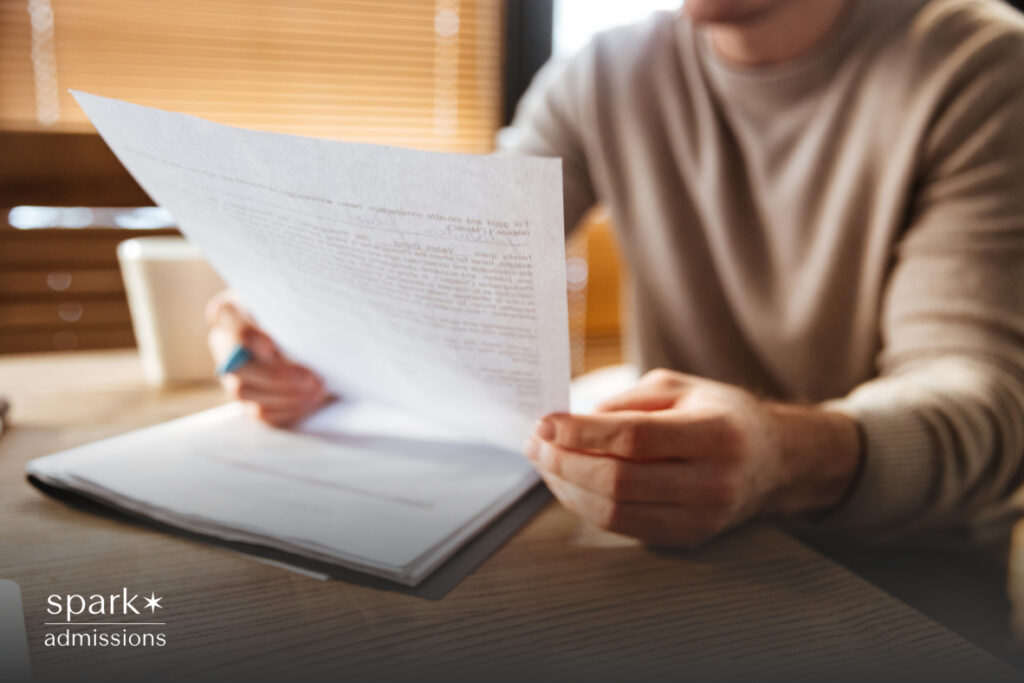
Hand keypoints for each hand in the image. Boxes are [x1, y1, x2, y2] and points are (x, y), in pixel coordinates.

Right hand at [206, 291, 329, 425]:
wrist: (318, 339)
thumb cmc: (308, 313)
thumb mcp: (304, 304)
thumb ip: (300, 311)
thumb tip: (314, 331)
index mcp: (233, 310)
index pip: (224, 314)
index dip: (245, 333)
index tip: (270, 346)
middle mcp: (225, 343)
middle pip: (237, 364)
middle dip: (275, 375)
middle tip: (310, 378)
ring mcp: (234, 375)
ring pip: (245, 391)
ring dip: (284, 394)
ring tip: (317, 390)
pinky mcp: (249, 400)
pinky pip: (260, 411)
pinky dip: (287, 409)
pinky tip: (310, 401)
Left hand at [526, 369, 860, 545]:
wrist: (775, 460)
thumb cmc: (721, 414)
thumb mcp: (679, 388)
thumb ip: (627, 403)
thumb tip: (570, 423)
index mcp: (716, 433)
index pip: (635, 438)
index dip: (582, 433)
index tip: (545, 422)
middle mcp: (713, 481)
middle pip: (619, 481)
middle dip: (565, 463)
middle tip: (536, 443)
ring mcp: (702, 517)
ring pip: (615, 513)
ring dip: (568, 489)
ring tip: (545, 462)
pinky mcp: (687, 537)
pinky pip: (624, 527)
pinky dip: (587, 507)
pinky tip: (569, 484)